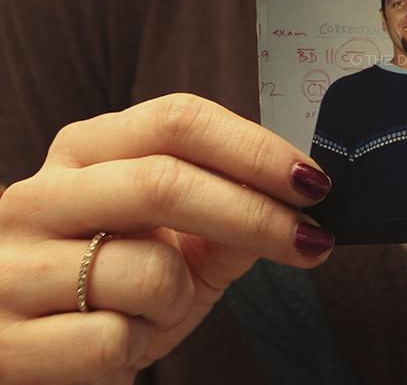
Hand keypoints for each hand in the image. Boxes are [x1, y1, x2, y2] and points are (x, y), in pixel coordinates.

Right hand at [0, 94, 333, 383]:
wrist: (41, 352)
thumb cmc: (118, 285)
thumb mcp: (176, 238)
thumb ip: (229, 212)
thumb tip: (302, 196)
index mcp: (85, 151)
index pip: (176, 119)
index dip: (253, 148)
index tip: (311, 181)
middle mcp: (39, 197)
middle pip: (163, 182)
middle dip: (254, 214)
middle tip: (310, 237)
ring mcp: (12, 268)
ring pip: (147, 271)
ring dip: (181, 299)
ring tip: (158, 308)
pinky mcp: (7, 343)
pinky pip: (113, 340)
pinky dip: (141, 346)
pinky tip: (123, 340)